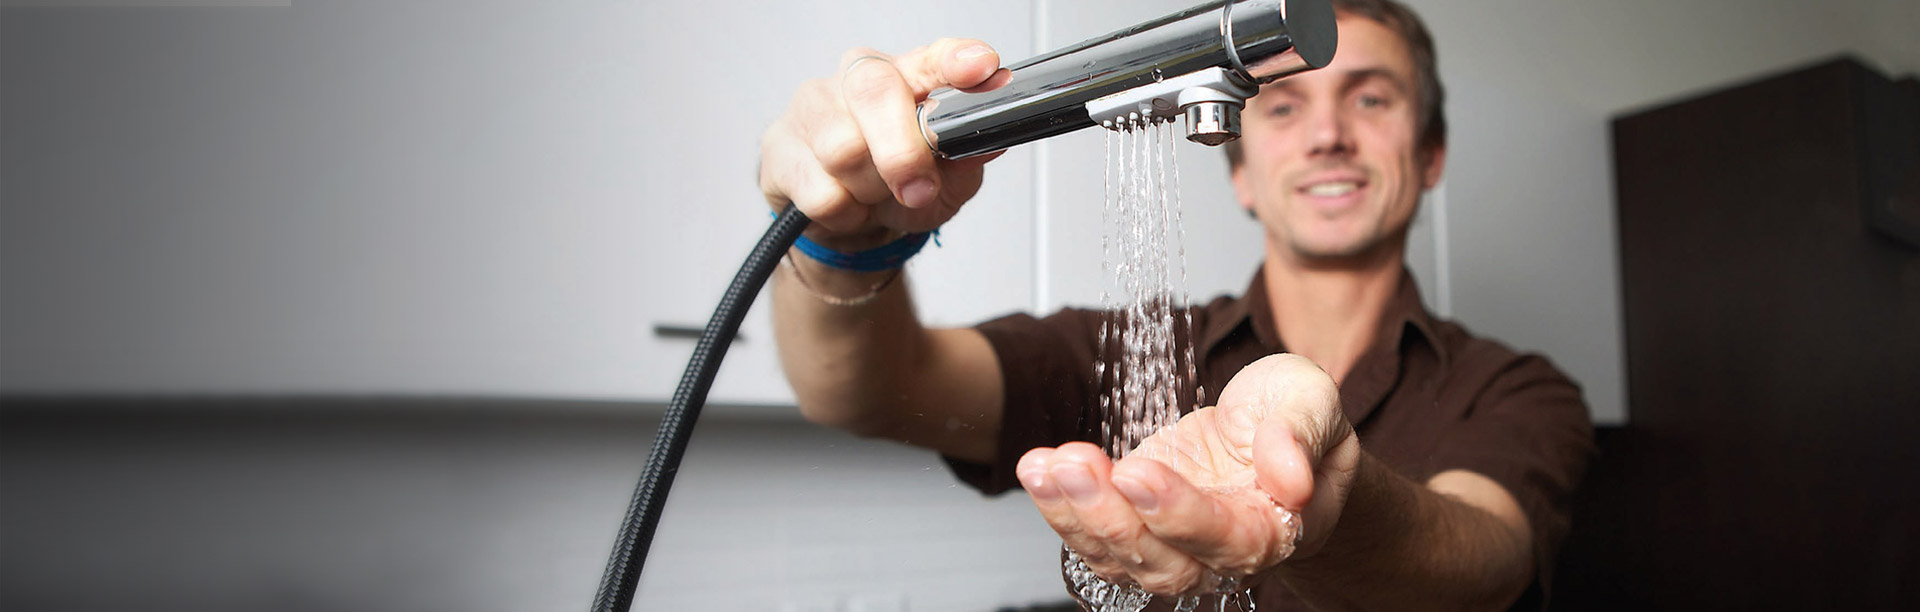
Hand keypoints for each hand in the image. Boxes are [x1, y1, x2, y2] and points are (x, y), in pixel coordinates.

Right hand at [758, 39, 1010, 240]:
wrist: (846, 225)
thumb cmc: (898, 191)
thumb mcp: (946, 183)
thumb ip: (966, 160)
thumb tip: (987, 144)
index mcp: (906, 77)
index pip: (932, 57)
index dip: (954, 60)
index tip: (981, 66)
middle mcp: (856, 79)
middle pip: (876, 94)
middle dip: (902, 152)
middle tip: (918, 190)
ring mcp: (813, 107)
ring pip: (844, 150)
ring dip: (870, 191)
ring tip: (873, 195)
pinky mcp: (779, 145)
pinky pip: (820, 190)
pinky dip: (844, 214)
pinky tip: (846, 205)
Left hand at [1015, 354, 1361, 595]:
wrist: (1270, 432)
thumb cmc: (1292, 419)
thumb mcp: (1311, 403)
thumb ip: (1302, 434)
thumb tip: (1293, 479)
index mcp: (1271, 530)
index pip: (1224, 539)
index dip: (1177, 512)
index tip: (1137, 472)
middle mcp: (1218, 554)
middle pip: (1160, 563)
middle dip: (1110, 517)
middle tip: (1075, 466)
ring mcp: (1170, 545)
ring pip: (1116, 557)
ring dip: (1073, 514)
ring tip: (1043, 467)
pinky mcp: (1134, 525)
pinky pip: (1092, 536)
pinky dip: (1058, 506)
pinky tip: (1038, 468)